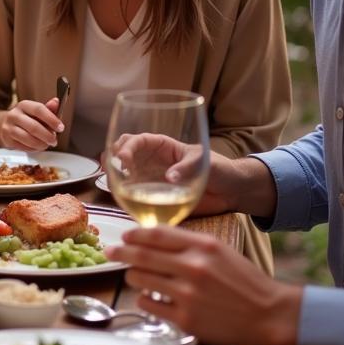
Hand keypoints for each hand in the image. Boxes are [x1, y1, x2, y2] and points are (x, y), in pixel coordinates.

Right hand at [0, 97, 62, 150]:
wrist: (8, 125)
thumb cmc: (27, 118)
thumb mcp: (37, 112)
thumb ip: (48, 109)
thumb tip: (56, 101)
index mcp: (23, 105)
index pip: (39, 110)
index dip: (51, 119)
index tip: (61, 128)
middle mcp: (14, 115)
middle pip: (34, 127)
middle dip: (47, 136)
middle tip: (54, 141)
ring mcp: (8, 127)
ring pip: (28, 138)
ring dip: (41, 144)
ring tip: (46, 145)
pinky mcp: (7, 139)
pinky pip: (23, 147)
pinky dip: (33, 149)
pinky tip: (37, 146)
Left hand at [106, 227, 300, 344]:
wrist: (272, 316)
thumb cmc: (246, 283)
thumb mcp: (221, 252)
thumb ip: (190, 244)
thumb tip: (153, 240)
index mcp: (203, 246)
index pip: (156, 234)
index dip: (134, 234)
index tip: (124, 236)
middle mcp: (193, 267)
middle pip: (141, 255)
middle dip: (121, 253)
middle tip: (110, 252)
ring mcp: (187, 294)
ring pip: (140, 279)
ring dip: (133, 276)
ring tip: (136, 277)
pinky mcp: (185, 319)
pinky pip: (149, 304)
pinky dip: (145, 299)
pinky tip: (150, 297)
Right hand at [109, 134, 274, 216]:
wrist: (231, 192)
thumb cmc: (220, 169)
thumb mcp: (205, 162)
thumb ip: (187, 167)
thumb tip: (169, 177)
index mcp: (161, 146)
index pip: (135, 141)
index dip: (126, 148)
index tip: (123, 160)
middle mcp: (149, 161)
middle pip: (120, 155)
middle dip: (112, 161)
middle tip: (115, 174)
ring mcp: (148, 180)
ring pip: (122, 176)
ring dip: (114, 180)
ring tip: (116, 189)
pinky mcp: (152, 198)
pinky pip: (132, 198)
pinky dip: (124, 200)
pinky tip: (124, 203)